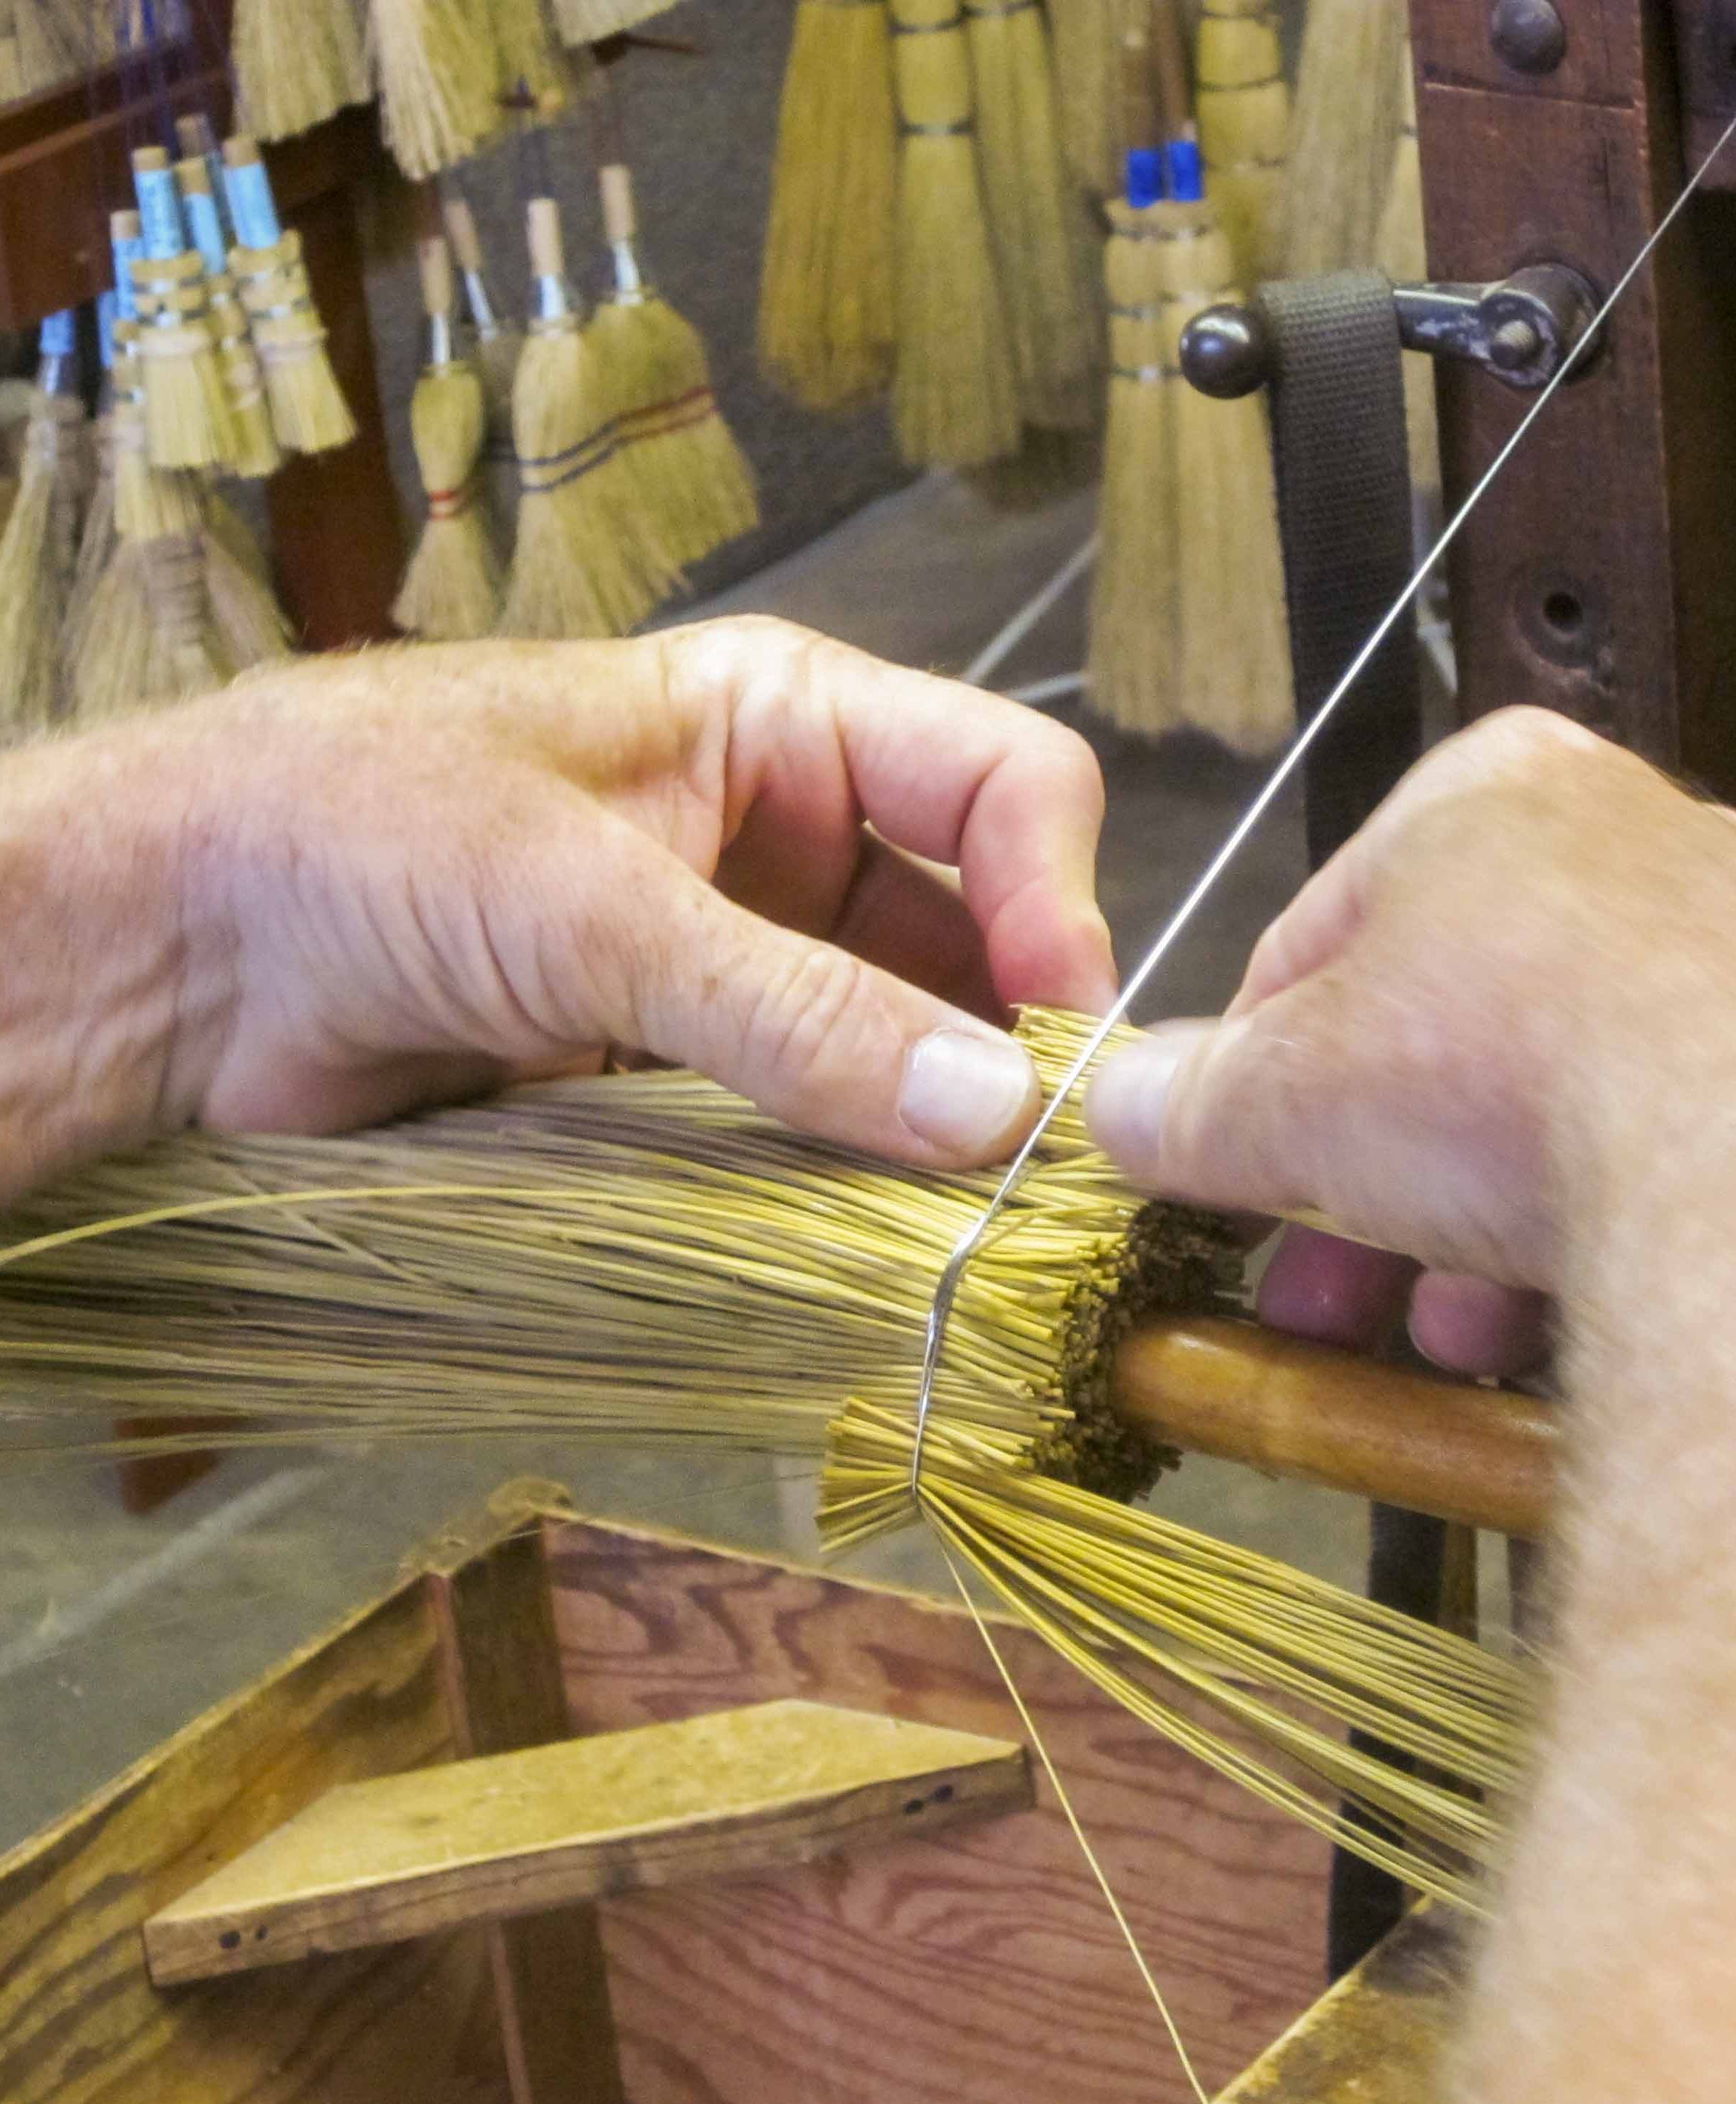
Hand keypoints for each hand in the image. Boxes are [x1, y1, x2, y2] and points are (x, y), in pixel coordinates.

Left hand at [1, 619, 1114, 1198]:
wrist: (170, 946)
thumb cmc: (362, 835)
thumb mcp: (591, 904)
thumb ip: (794, 1008)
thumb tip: (993, 1116)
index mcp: (784, 723)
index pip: (1000, 783)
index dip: (1053, 899)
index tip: (1056, 1042)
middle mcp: (782, 836)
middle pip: (965, 931)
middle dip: (1003, 1042)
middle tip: (1032, 1175)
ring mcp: (730, 960)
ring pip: (888, 1040)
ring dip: (924, 1123)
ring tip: (962, 1226)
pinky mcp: (674, 1068)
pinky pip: (800, 1118)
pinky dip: (838, 1174)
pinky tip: (866, 1238)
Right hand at [1087, 708, 1735, 1370]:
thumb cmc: (1497, 1072)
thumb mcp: (1290, 1096)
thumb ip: (1191, 1101)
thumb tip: (1109, 1108)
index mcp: (1495, 791)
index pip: (1325, 939)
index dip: (1260, 1077)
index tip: (1237, 1179)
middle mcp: (1643, 840)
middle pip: (1455, 1038)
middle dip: (1373, 1187)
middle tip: (1317, 1297)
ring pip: (1574, 1109)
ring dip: (1480, 1233)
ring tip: (1432, 1337)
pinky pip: (1688, 1158)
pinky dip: (1610, 1235)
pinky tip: (1552, 1329)